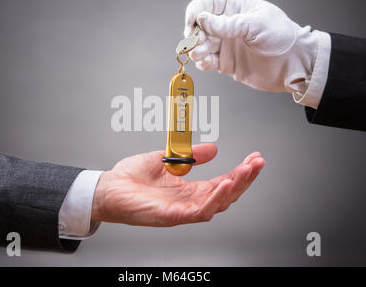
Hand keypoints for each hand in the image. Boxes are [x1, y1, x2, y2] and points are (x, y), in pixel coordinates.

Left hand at [91, 143, 264, 225]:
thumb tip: (214, 149)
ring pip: (217, 205)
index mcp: (188, 191)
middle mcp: (188, 203)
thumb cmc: (130, 178)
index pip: (221, 183)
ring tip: (248, 170)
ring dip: (235, 188)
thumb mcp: (166, 160)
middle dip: (244, 179)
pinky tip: (223, 184)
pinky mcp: (170, 216)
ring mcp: (180, 211)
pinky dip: (213, 200)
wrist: (106, 188)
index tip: (253, 158)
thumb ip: (190, 156)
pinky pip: (197, 212)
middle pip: (225, 195)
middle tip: (258, 162)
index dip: (239, 172)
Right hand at [184, 0, 328, 95]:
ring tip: (201, 54)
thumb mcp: (256, 25)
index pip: (208, 2)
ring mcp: (226, 44)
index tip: (193, 21)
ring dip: (196, 49)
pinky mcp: (226, 62)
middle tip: (196, 42)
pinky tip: (206, 63)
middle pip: (200, 24)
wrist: (294, 64)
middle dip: (194, 33)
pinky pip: (207, 61)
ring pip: (201, 44)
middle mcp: (228, 25)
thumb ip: (228, 24)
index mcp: (236, 7)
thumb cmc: (282, 37)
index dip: (197, 10)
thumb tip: (203, 20)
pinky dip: (202, 63)